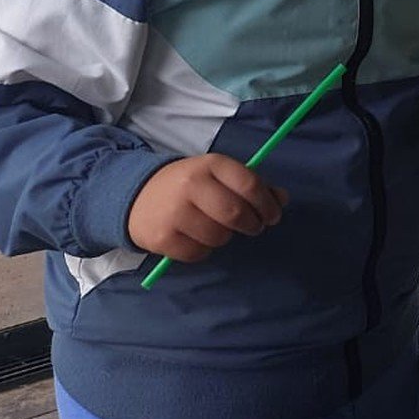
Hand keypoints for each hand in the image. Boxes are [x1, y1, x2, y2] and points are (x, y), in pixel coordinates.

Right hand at [127, 155, 285, 263]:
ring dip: (226, 237)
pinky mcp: (162, 238)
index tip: (273, 214)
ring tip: (217, 227)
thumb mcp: (219, 175)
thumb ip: (252, 184)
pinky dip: (204, 250)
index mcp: (211, 164)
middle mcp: (192, 185)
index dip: (268, 204)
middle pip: (236, 213)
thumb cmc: (189, 185)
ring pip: (219, 236)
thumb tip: (282, 199)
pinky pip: (199, 253)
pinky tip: (197, 237)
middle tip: (253, 226)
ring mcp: (175, 212)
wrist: (137, 195)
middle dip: (252, 224)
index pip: (249, 185)